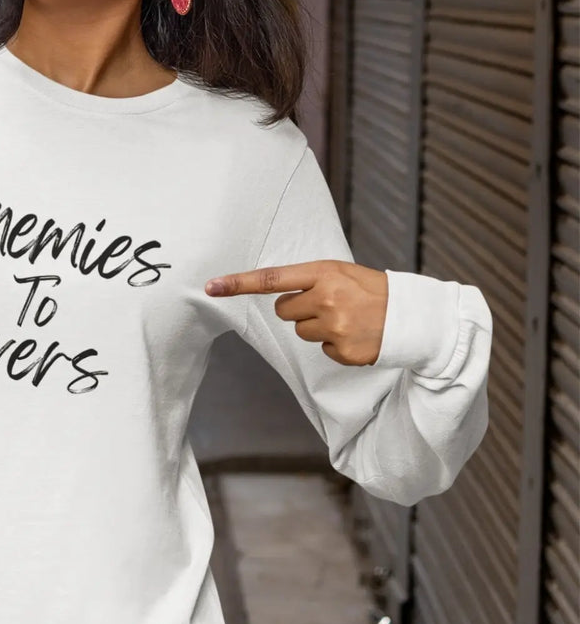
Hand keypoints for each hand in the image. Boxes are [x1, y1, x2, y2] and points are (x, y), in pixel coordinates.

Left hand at [204, 261, 387, 365]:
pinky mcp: (344, 351)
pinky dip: (335, 345)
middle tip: (329, 304)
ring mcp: (335, 327)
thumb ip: (308, 280)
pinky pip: (322, 350)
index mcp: (323, 273)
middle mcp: (327, 299)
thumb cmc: (371, 290)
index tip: (211, 287)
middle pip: (284, 311)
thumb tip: (277, 297)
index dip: (238, 283)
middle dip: (300, 309)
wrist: (412, 315)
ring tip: (346, 319)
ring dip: (318, 327)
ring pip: (301, 332)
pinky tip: (356, 335)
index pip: (271, 278)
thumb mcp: (340, 273)